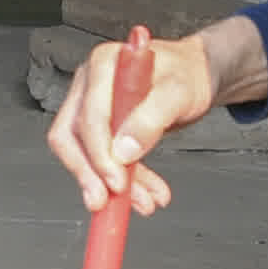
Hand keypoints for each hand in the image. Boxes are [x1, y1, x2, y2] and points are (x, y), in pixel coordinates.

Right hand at [47, 15, 258, 215]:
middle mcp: (91, 85)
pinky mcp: (103, 128)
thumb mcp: (177, 92)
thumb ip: (151, 117)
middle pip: (71, 136)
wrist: (196, 77)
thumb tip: (124, 150)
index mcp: (103, 66)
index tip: (116, 181)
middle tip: (106, 201)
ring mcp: (94, 107)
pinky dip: (125, 182)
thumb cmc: (186, 74)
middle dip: (89, 174)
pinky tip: (143, 194)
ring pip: (85, 154)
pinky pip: (103, 160)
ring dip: (109, 184)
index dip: (99, 153)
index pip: (88, 116)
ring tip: (142, 202)